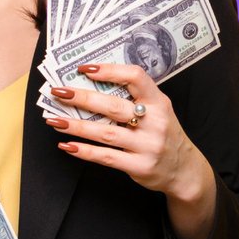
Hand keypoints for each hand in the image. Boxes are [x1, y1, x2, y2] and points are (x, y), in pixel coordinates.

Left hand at [45, 63, 212, 203]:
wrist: (184, 169)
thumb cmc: (163, 134)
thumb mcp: (158, 111)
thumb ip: (134, 99)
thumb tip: (92, 86)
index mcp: (159, 101)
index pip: (135, 77)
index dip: (109, 70)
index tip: (84, 68)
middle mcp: (155, 121)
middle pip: (113, 106)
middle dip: (82, 98)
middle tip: (58, 92)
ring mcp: (148, 145)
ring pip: (106, 132)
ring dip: (76, 126)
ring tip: (54, 120)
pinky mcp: (140, 166)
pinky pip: (107, 157)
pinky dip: (85, 151)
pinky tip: (67, 145)